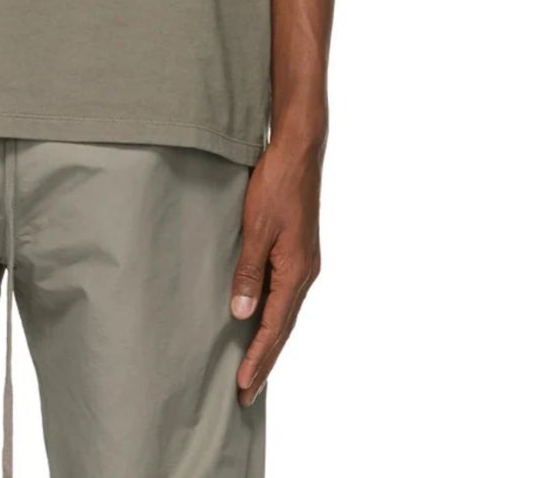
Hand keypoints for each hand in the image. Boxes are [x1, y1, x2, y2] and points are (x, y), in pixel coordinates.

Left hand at [229, 130, 323, 405]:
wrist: (299, 151)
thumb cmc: (276, 184)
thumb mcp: (256, 228)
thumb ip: (249, 271)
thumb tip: (241, 314)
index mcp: (296, 271)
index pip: (274, 327)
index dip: (258, 359)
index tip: (243, 387)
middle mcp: (304, 272)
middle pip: (283, 327)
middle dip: (265, 361)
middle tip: (246, 394)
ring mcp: (303, 262)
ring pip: (285, 312)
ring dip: (269, 341)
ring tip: (252, 367)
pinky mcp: (298, 250)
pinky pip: (285, 294)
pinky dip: (273, 316)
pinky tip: (260, 319)